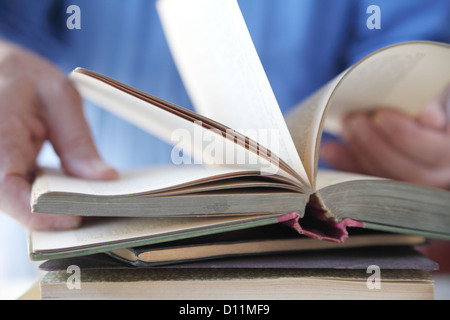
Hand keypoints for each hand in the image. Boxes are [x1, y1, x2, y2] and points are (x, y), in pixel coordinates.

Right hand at [0, 41, 116, 229]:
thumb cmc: (24, 78)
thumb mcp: (59, 97)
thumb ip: (77, 140)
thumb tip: (103, 179)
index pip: (5, 188)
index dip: (38, 212)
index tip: (75, 218)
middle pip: (13, 202)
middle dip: (54, 215)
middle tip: (95, 214)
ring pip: (16, 202)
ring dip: (52, 208)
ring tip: (89, 203)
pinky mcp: (2, 171)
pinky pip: (20, 193)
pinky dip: (47, 197)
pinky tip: (73, 193)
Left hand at [320, 87, 449, 188]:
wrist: (412, 103)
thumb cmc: (426, 94)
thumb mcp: (434, 89)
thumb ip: (432, 100)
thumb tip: (427, 116)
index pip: (437, 152)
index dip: (407, 136)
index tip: (380, 115)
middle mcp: (440, 172)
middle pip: (409, 171)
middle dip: (375, 144)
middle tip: (355, 120)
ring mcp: (412, 181)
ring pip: (386, 180)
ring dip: (361, 152)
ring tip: (347, 125)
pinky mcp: (385, 185)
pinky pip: (365, 181)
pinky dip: (346, 165)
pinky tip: (329, 148)